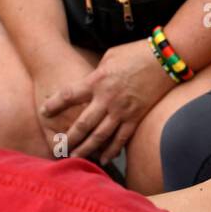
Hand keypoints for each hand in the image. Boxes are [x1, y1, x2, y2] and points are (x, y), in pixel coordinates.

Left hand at [39, 42, 164, 163]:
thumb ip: (97, 74)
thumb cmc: (136, 53)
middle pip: (82, 124)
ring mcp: (123, 110)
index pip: (69, 95)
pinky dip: (112, 150)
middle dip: (68, 138)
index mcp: (98, 80)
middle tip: (58, 148)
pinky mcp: (136, 117)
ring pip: (100, 136)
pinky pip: (121, 138)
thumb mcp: (110, 57)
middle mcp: (107, 98)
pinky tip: (104, 158)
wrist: (166, 59)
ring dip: (86, 149)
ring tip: (76, 157)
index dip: (54, 104)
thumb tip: (90, 83)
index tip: (44, 111)